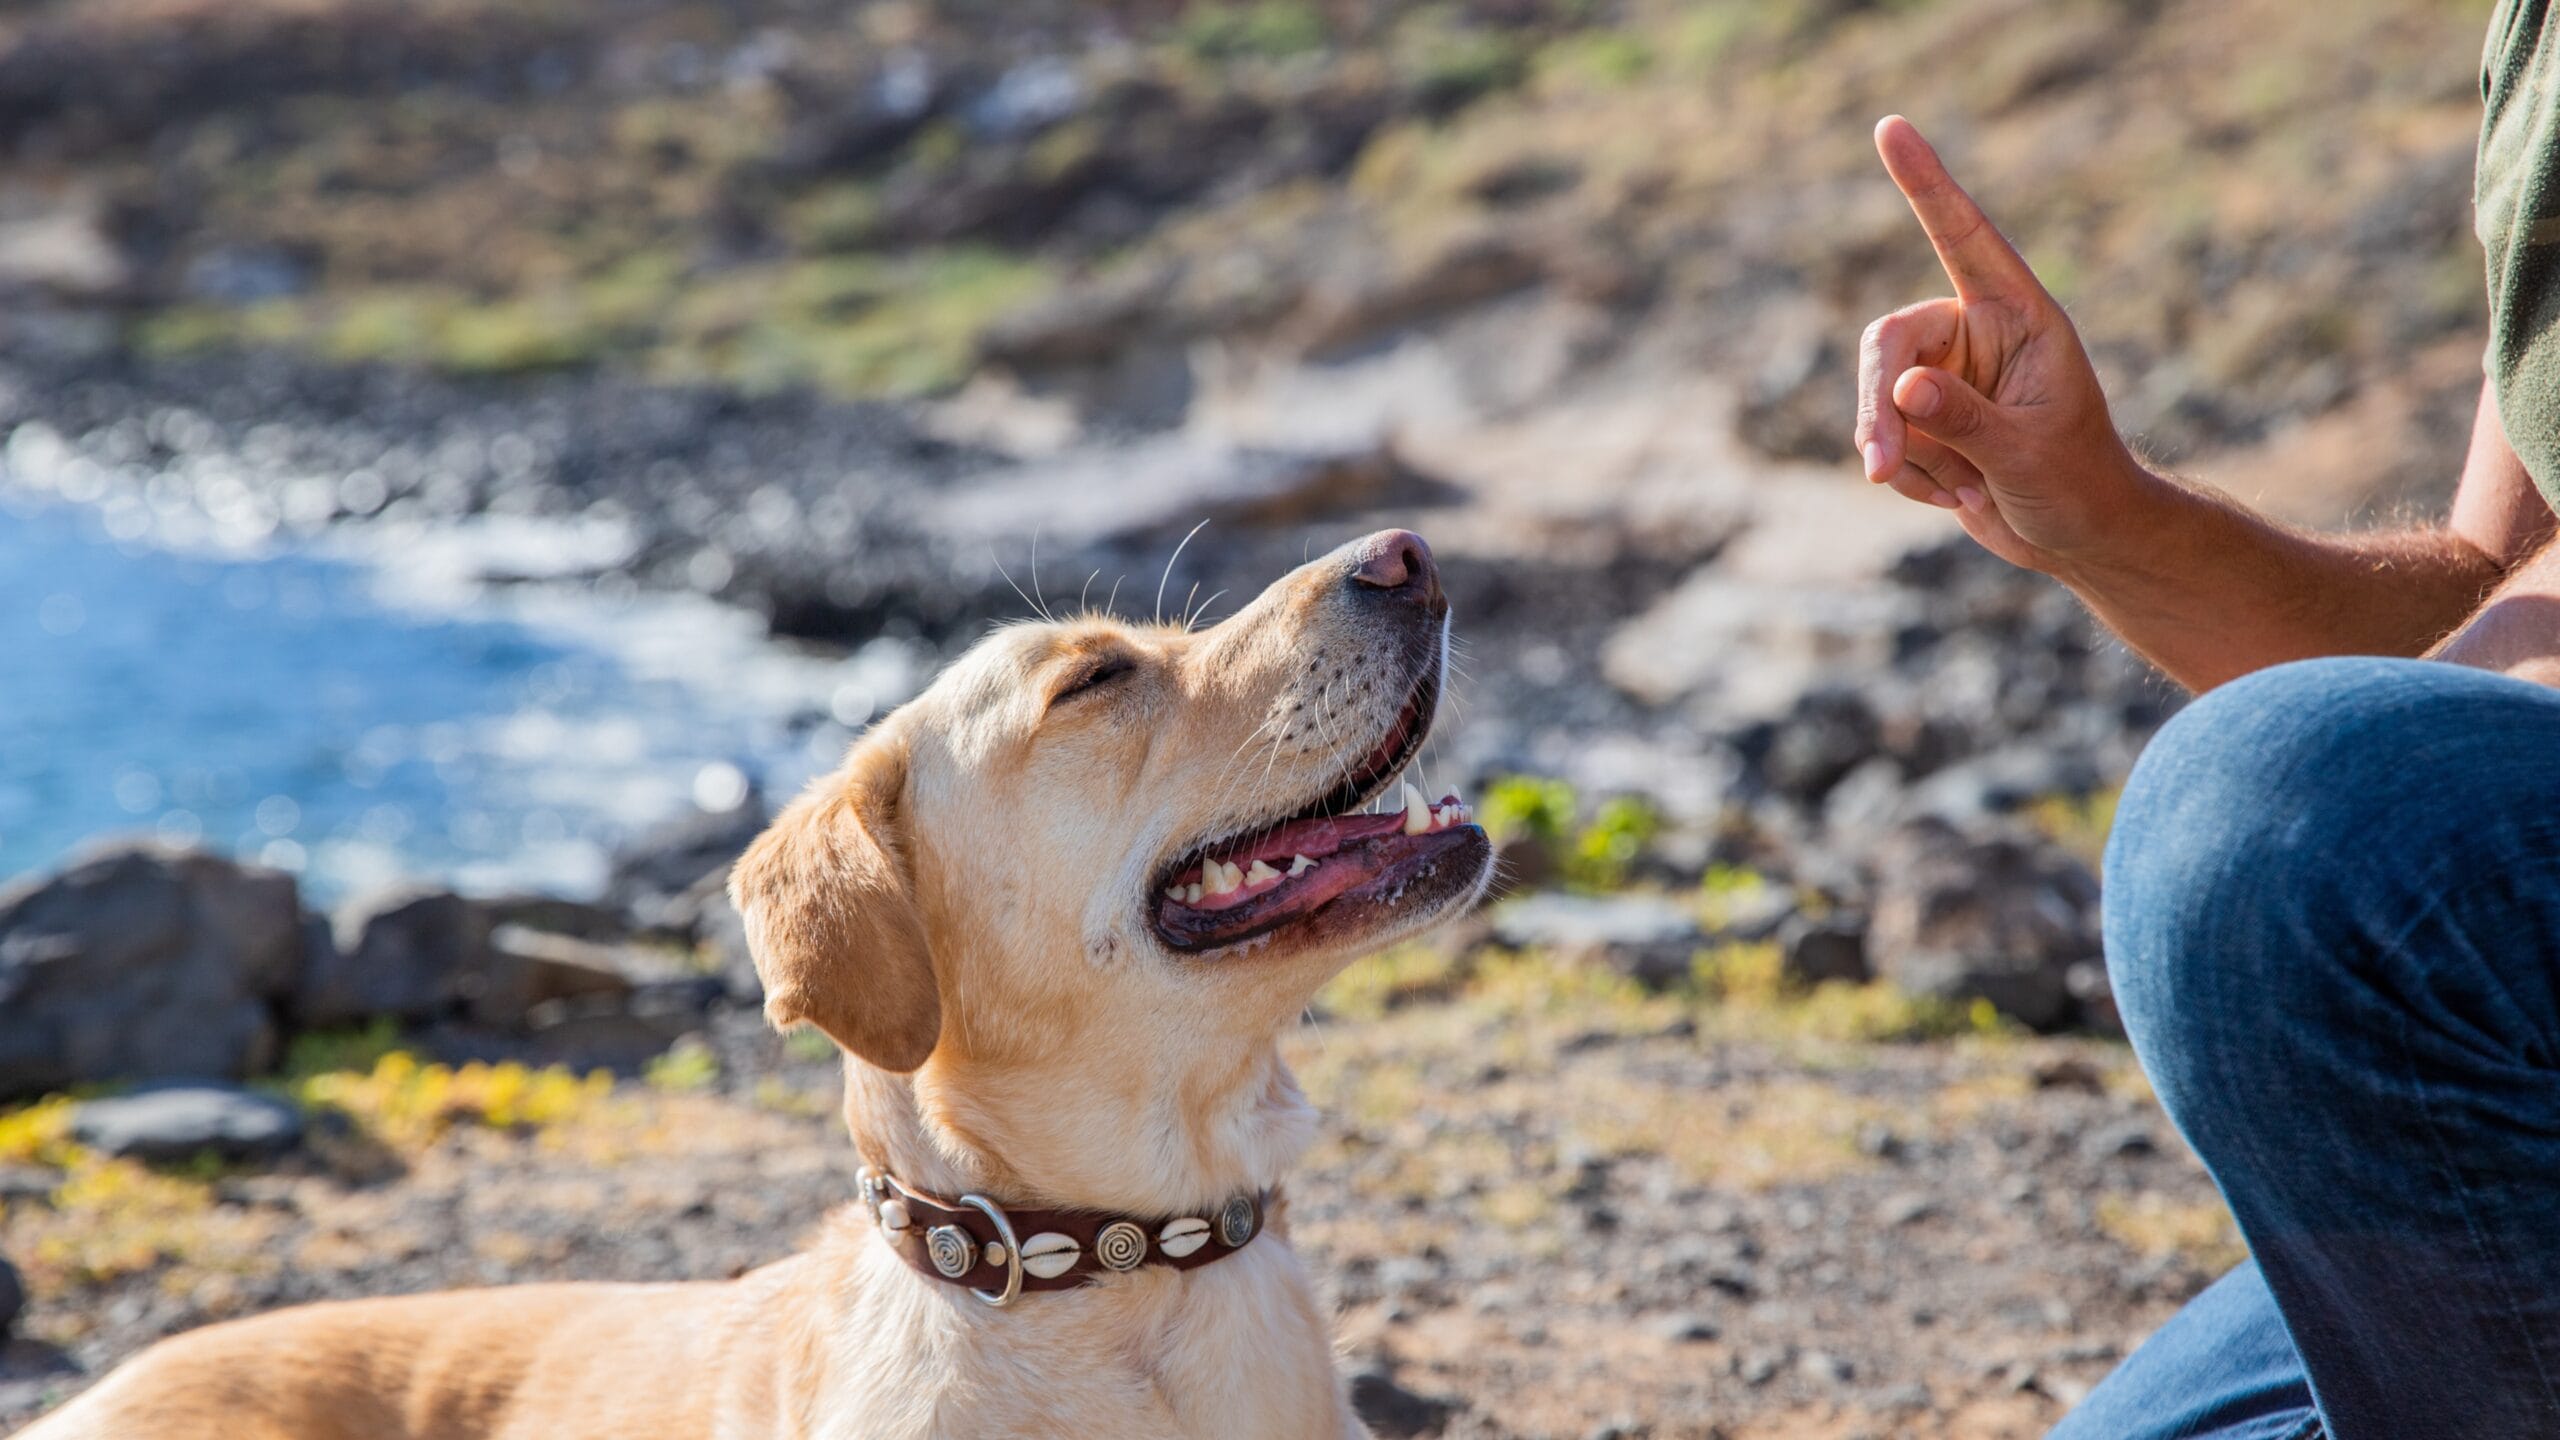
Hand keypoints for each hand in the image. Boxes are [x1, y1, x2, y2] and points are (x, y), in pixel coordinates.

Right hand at [1854, 116, 2158, 574]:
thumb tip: (1901, 387)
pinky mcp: (1926, 419)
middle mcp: (1977, 333)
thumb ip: (1964, 419)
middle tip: (1879, 467)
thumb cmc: (2077, 485)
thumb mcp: (2028, 453)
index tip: (1890, 128)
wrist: (2082, 538)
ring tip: (1953, 493)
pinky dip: (1908, 475)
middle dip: (1878, 407)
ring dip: (1899, 454)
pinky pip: (1883, 437)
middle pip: (1889, 343)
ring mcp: (1947, 376)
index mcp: (2019, 315)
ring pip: (1877, 396)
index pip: (1963, 237)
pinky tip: (1956, 497)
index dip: (1926, 184)